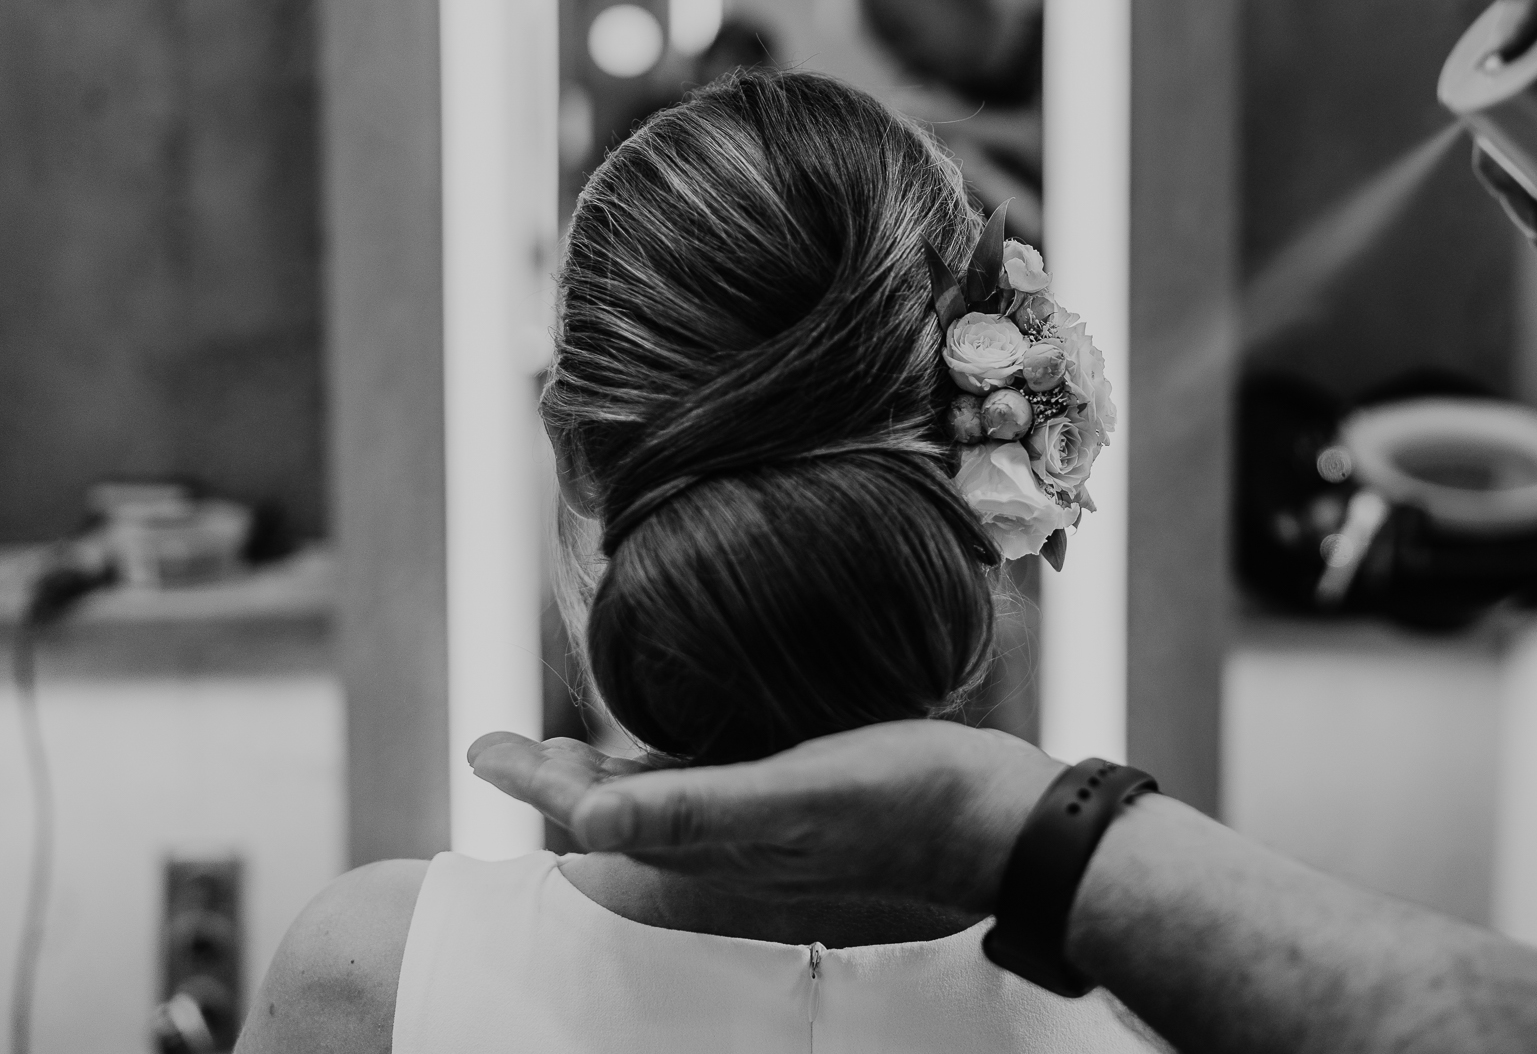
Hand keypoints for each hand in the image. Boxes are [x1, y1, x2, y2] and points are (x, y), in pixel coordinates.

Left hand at [469, 721, 1062, 912]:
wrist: (1001, 827)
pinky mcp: (809, 809)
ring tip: (578, 747)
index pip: (599, 819)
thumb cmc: (904, 805)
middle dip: (564, 783)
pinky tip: (691, 748)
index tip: (483, 745)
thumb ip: (691, 811)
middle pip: (623, 817)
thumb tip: (584, 825)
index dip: (537, 782)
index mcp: (715, 846)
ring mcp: (771, 832)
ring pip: (667, 809)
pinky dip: (678, 774)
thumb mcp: (793, 797)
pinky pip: (719, 795)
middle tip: (514, 742)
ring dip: (615, 781)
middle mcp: (732, 847)